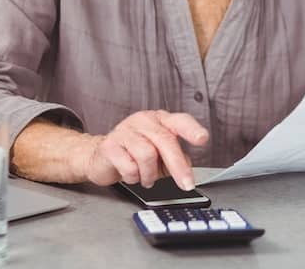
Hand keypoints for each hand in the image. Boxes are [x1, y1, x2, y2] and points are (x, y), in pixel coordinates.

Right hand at [81, 110, 208, 189]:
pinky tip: (131, 174)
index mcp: (160, 120)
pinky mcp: (110, 145)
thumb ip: (176, 158)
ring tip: (146, 177)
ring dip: (150, 174)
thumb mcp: (160, 156)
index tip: (202, 139)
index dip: (192, 129)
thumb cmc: (134, 154)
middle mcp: (143, 121)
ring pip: (147, 155)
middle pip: (165, 141)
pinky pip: (129, 166)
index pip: (180, 121)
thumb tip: (186, 166)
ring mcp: (125, 130)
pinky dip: (134, 177)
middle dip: (178, 166)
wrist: (102, 158)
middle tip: (186, 184)